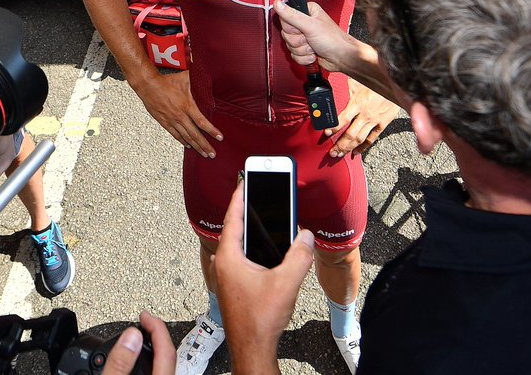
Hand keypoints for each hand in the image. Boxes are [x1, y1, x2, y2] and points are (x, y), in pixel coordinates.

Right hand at [102, 311, 176, 374]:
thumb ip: (120, 362)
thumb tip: (131, 336)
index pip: (165, 348)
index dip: (156, 327)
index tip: (145, 315)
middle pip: (167, 353)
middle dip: (156, 333)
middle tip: (146, 321)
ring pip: (163, 362)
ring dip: (153, 346)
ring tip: (141, 336)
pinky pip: (158, 370)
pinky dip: (149, 358)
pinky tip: (138, 358)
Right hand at [137, 70, 223, 157]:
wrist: (148, 85)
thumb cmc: (166, 80)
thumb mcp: (184, 78)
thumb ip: (197, 78)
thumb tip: (206, 72)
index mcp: (187, 106)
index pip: (202, 122)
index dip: (212, 131)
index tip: (219, 138)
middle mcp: (180, 116)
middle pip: (195, 134)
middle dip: (205, 145)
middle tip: (212, 154)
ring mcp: (171, 120)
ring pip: (186, 137)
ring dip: (195, 146)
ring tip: (203, 154)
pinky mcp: (164, 122)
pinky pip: (175, 135)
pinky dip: (182, 141)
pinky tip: (188, 146)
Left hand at [212, 183, 313, 373]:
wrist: (252, 349)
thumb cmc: (262, 319)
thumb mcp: (286, 283)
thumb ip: (299, 256)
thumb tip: (306, 236)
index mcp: (229, 258)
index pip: (232, 219)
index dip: (239, 197)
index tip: (243, 180)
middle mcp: (224, 265)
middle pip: (236, 229)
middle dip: (248, 211)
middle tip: (257, 192)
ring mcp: (228, 277)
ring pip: (240, 245)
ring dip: (252, 231)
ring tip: (266, 216)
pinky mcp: (235, 287)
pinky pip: (243, 258)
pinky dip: (255, 248)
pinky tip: (270, 249)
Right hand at [273, 0, 352, 71]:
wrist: (342, 57)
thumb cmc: (332, 39)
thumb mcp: (310, 25)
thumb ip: (292, 15)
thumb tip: (277, 3)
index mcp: (306, 12)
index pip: (285, 17)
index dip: (291, 27)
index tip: (301, 29)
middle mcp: (304, 23)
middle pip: (286, 33)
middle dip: (298, 40)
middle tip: (309, 39)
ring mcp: (303, 37)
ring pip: (289, 45)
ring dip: (302, 50)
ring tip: (313, 47)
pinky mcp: (304, 49)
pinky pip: (293, 55)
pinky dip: (303, 58)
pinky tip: (313, 54)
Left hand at [326, 80, 401, 157]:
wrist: (396, 85)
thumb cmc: (377, 82)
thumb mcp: (359, 81)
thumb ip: (347, 87)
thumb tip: (333, 83)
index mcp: (358, 103)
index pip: (343, 119)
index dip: (334, 127)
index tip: (326, 133)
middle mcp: (365, 115)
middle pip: (350, 134)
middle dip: (340, 144)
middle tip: (331, 152)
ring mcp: (374, 121)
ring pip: (359, 139)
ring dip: (348, 148)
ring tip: (339, 154)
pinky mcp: (382, 124)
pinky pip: (371, 139)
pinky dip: (363, 147)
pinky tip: (356, 152)